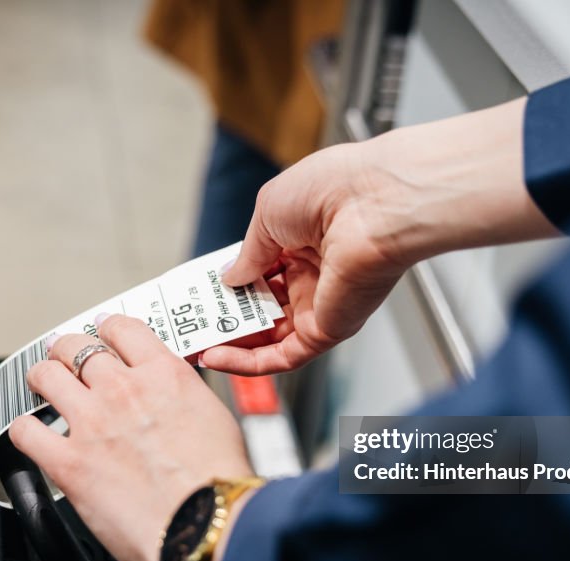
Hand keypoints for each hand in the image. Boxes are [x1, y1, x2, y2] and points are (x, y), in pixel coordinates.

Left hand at [9, 314, 253, 560]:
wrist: (209, 525)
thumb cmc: (221, 484)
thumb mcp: (215, 418)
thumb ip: (182, 399)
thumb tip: (170, 402)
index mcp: (164, 375)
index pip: (122, 329)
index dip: (106, 329)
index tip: (102, 335)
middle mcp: (124, 390)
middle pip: (76, 346)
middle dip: (67, 350)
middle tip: (64, 359)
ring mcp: (92, 423)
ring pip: (45, 376)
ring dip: (41, 378)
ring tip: (41, 387)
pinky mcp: (68, 462)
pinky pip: (25, 431)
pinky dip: (24, 430)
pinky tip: (31, 435)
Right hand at [203, 97, 555, 374]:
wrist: (378, 203)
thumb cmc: (334, 189)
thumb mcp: (269, 211)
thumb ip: (247, 252)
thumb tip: (229, 279)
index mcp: (303, 238)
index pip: (260, 269)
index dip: (230, 282)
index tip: (199, 293)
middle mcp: (314, 273)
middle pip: (263, 306)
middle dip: (226, 316)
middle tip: (191, 323)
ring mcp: (321, 304)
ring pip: (268, 337)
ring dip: (231, 342)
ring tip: (194, 341)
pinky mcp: (327, 329)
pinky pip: (282, 356)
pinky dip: (248, 363)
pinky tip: (217, 357)